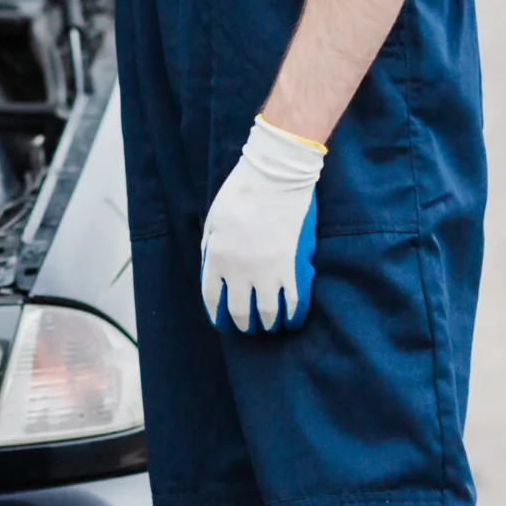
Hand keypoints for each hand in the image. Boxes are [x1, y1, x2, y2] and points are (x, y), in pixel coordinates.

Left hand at [199, 117, 322, 332]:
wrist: (275, 178)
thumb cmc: (241, 195)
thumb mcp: (213, 222)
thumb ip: (211, 251)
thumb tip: (215, 276)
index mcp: (215, 258)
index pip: (213, 300)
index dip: (219, 317)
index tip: (223, 324)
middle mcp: (239, 271)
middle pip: (240, 312)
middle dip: (244, 325)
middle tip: (248, 328)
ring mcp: (268, 271)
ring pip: (267, 313)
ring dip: (268, 324)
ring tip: (270, 326)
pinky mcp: (293, 268)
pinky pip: (294, 303)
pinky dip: (292, 317)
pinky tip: (291, 321)